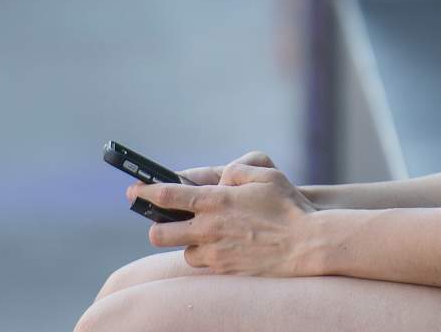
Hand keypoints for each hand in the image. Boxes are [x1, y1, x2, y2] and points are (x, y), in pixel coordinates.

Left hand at [126, 153, 321, 276]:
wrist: (307, 245)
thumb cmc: (288, 206)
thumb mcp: (265, 174)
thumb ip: (236, 171)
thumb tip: (221, 178)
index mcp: (216, 200)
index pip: (168, 196)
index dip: (146, 192)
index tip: (134, 191)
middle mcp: (209, 228)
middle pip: (160, 233)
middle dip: (156, 226)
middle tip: (163, 222)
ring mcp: (216, 252)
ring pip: (184, 251)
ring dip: (188, 243)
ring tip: (204, 235)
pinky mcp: (225, 270)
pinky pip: (203, 264)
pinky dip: (207, 256)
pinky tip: (221, 248)